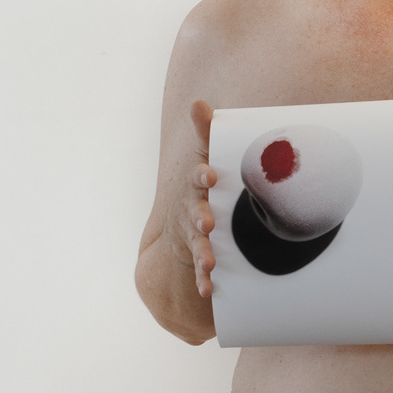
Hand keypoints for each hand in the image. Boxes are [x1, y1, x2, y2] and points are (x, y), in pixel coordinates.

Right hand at [165, 99, 216, 298]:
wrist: (183, 220)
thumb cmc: (202, 184)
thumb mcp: (202, 157)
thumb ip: (204, 133)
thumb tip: (197, 102)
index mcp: (195, 187)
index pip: (197, 178)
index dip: (201, 176)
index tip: (209, 175)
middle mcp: (191, 211)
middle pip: (194, 213)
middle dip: (200, 217)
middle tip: (208, 221)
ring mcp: (193, 235)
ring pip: (197, 244)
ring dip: (202, 253)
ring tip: (209, 262)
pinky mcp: (198, 256)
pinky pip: (201, 270)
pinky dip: (204, 280)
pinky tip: (208, 290)